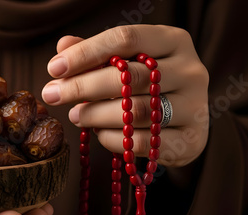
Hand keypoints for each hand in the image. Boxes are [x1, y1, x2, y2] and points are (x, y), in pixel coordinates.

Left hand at [42, 25, 208, 166]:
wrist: (183, 124)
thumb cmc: (145, 87)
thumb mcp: (125, 63)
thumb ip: (96, 54)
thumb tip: (63, 46)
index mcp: (173, 40)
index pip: (125, 39)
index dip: (86, 53)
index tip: (54, 68)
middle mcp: (190, 70)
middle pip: (130, 76)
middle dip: (83, 86)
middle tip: (53, 94)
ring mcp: (194, 106)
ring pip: (136, 111)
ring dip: (95, 115)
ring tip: (75, 115)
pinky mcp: (191, 140)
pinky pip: (142, 143)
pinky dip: (112, 139)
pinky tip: (98, 133)